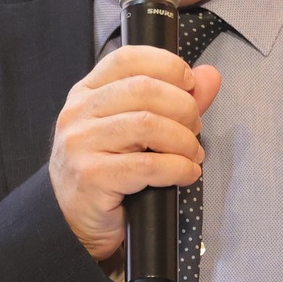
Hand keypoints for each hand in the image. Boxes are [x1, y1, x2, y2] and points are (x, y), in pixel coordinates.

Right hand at [49, 45, 222, 261]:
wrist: (73, 221)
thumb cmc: (105, 171)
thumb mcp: (134, 129)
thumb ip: (173, 99)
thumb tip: (209, 76)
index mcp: (86, 92)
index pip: (127, 59)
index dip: (167, 65)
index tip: (189, 84)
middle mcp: (79, 112)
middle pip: (144, 89)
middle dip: (183, 107)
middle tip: (195, 128)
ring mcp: (81, 143)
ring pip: (148, 124)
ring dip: (184, 140)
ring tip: (192, 154)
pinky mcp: (92, 176)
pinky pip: (148, 165)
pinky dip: (178, 168)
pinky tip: (186, 173)